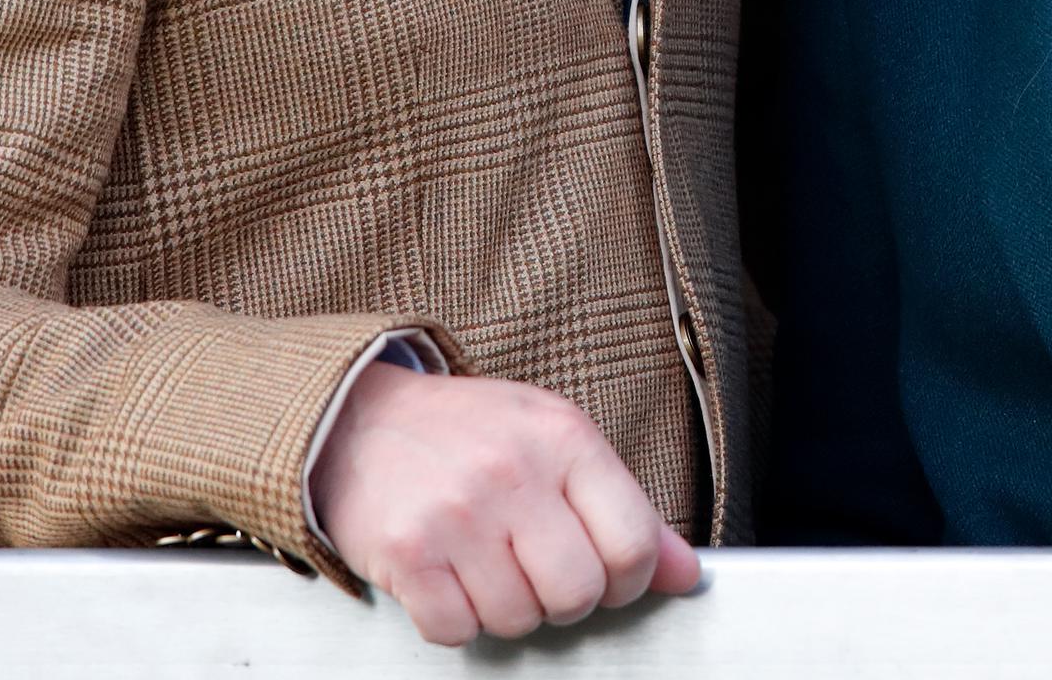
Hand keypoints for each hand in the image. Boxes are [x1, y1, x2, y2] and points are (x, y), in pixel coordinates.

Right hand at [311, 363, 700, 645]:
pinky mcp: (407, 554)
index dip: (631, 580)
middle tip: (540, 571)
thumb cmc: (470, 432)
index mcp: (563, 437)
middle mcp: (512, 472)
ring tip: (487, 562)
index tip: (610, 575)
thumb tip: (689, 573)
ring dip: (507, 608)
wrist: (362, 420)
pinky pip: (456, 632)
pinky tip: (448, 577)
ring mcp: (457, 514)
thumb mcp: (557, 441)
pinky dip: (455, 619)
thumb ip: (626, 507)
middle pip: (578, 593)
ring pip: (518, 621)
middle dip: (565, 599)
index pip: (633, 543)